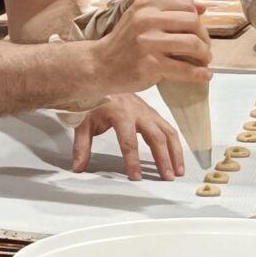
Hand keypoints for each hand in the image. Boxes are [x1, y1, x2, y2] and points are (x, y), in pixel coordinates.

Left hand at [71, 93, 185, 179]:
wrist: (100, 78)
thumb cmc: (93, 99)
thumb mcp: (83, 122)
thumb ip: (82, 146)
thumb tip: (78, 167)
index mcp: (120, 112)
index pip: (128, 140)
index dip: (132, 160)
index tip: (136, 176)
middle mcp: (138, 111)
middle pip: (155, 137)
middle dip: (162, 159)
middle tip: (166, 178)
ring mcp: (148, 111)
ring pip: (168, 132)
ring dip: (175, 153)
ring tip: (178, 172)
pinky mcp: (153, 113)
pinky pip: (169, 128)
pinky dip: (175, 144)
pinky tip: (177, 159)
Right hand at [90, 0, 212, 91]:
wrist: (100, 65)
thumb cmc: (125, 42)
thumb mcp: (141, 16)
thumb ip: (170, 8)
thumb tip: (203, 7)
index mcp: (146, 4)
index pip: (186, 3)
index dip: (196, 18)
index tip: (196, 31)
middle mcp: (146, 19)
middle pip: (193, 22)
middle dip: (204, 37)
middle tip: (203, 49)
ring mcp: (148, 42)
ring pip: (193, 44)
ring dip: (204, 54)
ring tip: (203, 60)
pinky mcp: (150, 64)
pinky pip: (184, 68)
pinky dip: (199, 73)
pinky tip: (204, 75)